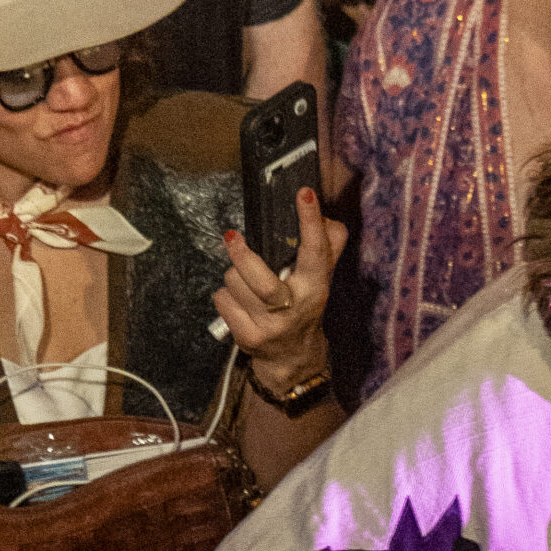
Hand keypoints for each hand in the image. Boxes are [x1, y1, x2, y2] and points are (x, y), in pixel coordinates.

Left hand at [216, 188, 343, 387]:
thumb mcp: (321, 277)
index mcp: (315, 288)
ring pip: (234, 284)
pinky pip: (222, 300)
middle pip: (261, 280)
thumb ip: (328, 244)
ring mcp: (269, 327)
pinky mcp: (247, 338)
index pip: (315, 252)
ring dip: (234, 276)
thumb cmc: (303, 306)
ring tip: (244, 282)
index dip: (310, 222)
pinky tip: (239, 302)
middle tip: (232, 236)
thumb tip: (322, 214)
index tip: (305, 194)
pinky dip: (226, 296)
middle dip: (241, 256)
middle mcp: (294, 310)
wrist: (292, 357)